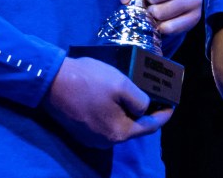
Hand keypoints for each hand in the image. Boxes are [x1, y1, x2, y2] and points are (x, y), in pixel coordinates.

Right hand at [43, 55, 172, 146]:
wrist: (51, 81)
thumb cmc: (88, 80)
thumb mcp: (122, 84)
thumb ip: (140, 100)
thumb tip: (143, 109)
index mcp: (119, 132)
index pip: (150, 127)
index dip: (164, 115)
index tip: (172, 105)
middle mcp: (106, 142)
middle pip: (133, 128)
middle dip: (145, 113)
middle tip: (154, 97)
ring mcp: (91, 138)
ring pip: (118, 126)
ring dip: (128, 113)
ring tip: (135, 95)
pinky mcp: (81, 132)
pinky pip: (104, 124)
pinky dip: (113, 114)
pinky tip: (114, 100)